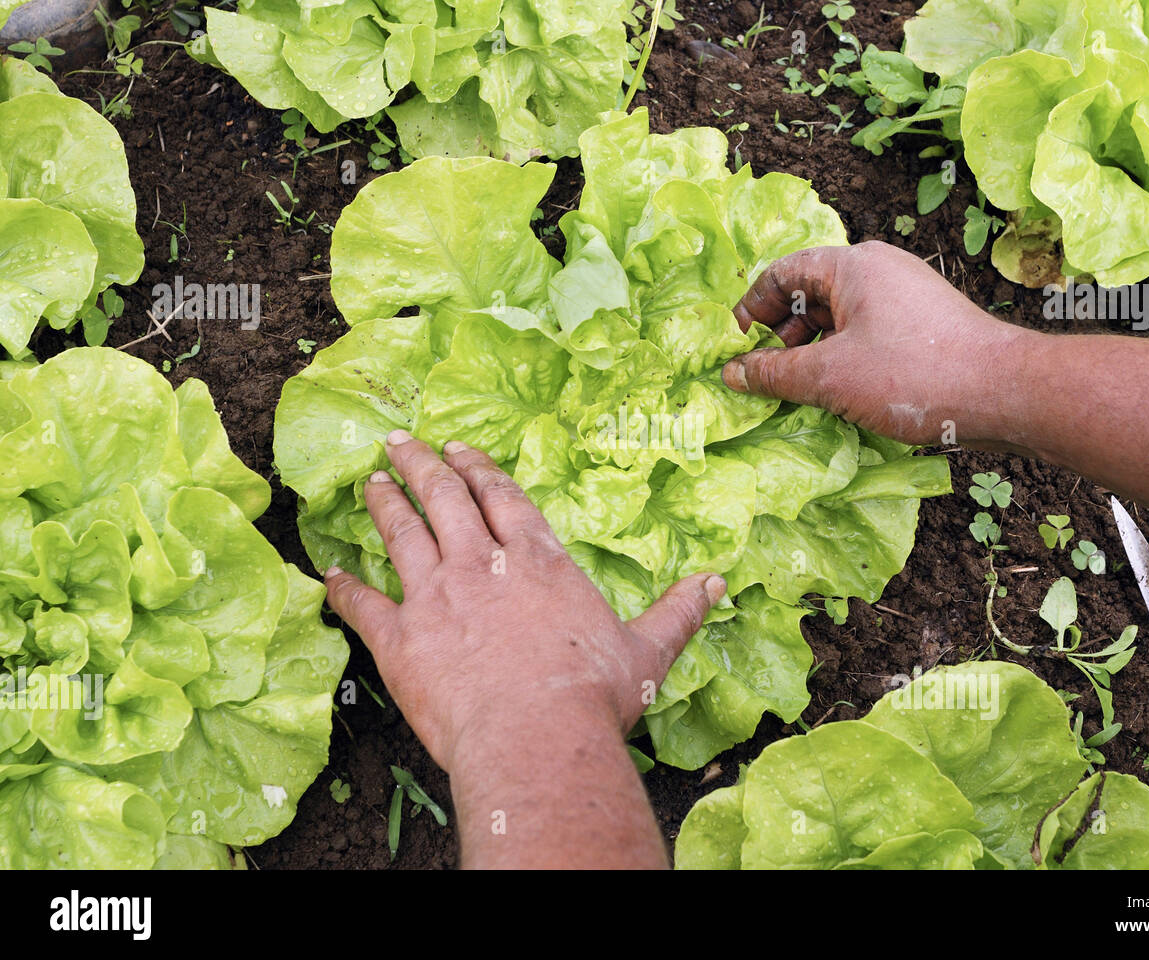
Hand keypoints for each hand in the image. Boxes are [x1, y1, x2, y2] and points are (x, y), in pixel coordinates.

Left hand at [322, 430, 725, 776]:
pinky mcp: (400, 640)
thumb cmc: (592, 694)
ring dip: (384, 505)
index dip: (478, 469)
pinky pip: (363, 605)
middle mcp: (480, 565)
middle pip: (445, 500)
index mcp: (536, 561)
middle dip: (423, 466)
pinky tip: (329, 573)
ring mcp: (435, 597)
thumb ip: (677, 611)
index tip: (459, 448)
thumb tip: (718, 584)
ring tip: (370, 482)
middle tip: (399, 441)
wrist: (534, 735)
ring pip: (402, 535)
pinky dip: (344, 587)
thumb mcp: (647, 650)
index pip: (501, 498)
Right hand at [723, 241, 1028, 444]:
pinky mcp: (923, 323)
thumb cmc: (913, 374)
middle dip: (781, 332)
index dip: (751, 308)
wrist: (1004, 392)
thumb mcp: (829, 377)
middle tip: (768, 373)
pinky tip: (841, 391)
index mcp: (852, 264)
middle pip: (810, 291)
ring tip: (802, 388)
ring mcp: (905, 294)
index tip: (736, 347)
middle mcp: (879, 268)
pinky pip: (867, 330)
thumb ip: (773, 373)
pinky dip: (843, 355)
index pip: (782, 272)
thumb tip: (732, 373)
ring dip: (812, 348)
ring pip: (839, 315)